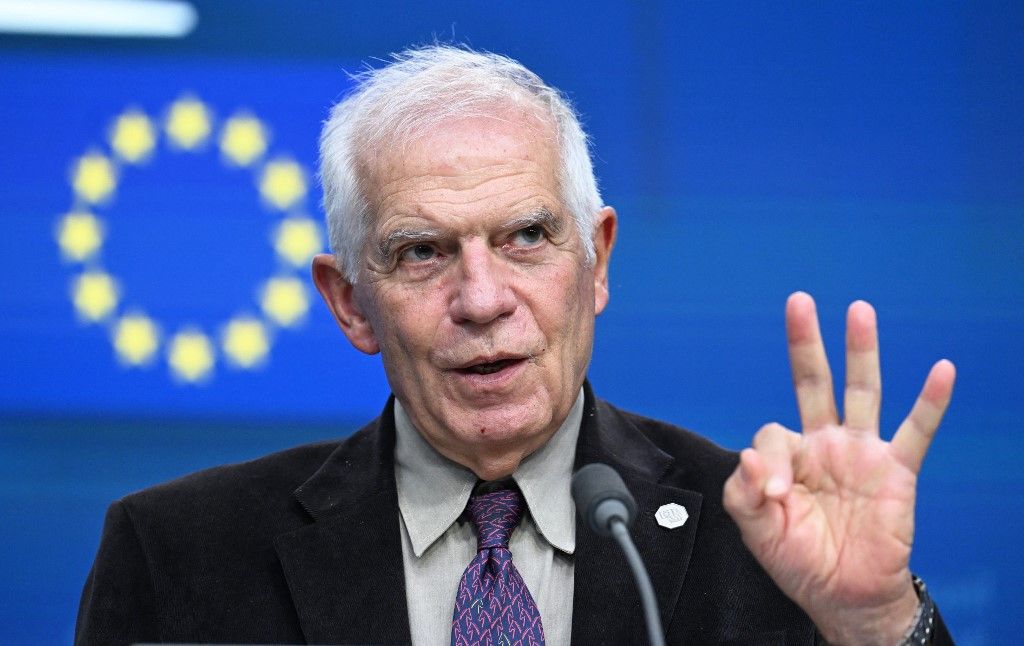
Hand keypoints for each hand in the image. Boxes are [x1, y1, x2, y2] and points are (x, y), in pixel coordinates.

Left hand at [722, 292, 954, 644]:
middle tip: (799, 302)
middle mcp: (824, 444)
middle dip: (806, 343)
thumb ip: (743, 494)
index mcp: (788, 456)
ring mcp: (861, 453)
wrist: (842, 596)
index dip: (766, 459)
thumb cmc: (799, 561)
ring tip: (859, 311)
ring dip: (861, 352)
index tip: (772, 494)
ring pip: (862, 393)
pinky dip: (930, 403)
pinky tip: (942, 371)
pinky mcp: (896, 472)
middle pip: (813, 382)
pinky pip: (917, 432)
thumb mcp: (757, 530)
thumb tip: (748, 457)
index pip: (772, 432)